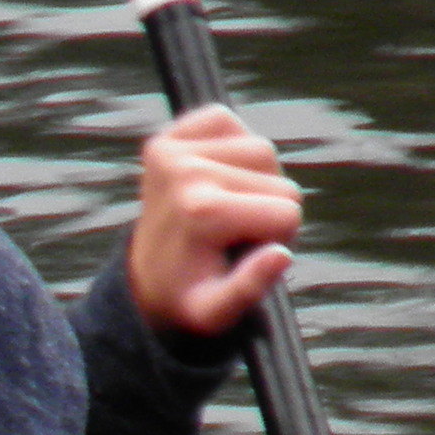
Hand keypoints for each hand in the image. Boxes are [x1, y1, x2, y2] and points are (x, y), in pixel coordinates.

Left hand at [126, 105, 301, 338]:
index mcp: (201, 211)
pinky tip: (215, 178)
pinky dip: (232, 146)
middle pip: (280, 180)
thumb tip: (282, 255)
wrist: (147, 280)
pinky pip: (228, 121)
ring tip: (227, 209)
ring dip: (256, 180)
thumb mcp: (216, 313)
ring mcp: (172, 150)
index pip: (287, 212)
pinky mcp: (169, 134)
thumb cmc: (188, 296)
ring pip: (262, 151)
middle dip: (269, 210)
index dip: (278, 238)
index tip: (246, 254)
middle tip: (233, 234)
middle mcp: (185, 172)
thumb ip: (250, 288)